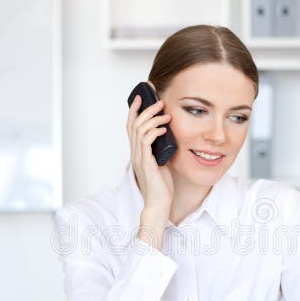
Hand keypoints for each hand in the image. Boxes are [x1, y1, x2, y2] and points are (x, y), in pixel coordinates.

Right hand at [127, 94, 174, 214]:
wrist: (159, 203)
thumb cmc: (161, 185)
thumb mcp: (162, 161)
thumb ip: (161, 148)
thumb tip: (168, 135)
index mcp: (137, 151)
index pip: (131, 126)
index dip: (134, 110)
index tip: (141, 97)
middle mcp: (135, 153)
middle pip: (134, 123)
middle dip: (146, 109)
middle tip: (159, 101)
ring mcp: (139, 157)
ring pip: (139, 130)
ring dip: (153, 119)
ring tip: (166, 114)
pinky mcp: (146, 163)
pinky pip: (146, 141)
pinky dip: (154, 131)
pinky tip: (163, 129)